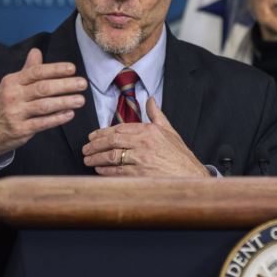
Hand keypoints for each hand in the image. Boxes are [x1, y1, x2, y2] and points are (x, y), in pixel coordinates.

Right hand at [0, 48, 86, 161]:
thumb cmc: (5, 104)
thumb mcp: (11, 85)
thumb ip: (27, 70)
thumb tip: (37, 51)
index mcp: (11, 82)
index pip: (36, 72)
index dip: (55, 69)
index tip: (72, 68)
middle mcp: (12, 96)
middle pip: (43, 88)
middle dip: (65, 85)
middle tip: (82, 84)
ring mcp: (16, 113)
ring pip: (44, 106)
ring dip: (65, 102)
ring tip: (81, 100)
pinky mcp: (20, 130)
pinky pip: (42, 123)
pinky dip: (57, 118)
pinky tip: (70, 114)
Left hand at [81, 98, 207, 176]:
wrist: (191, 176)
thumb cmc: (180, 155)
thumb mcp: (170, 131)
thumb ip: (156, 115)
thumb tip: (150, 99)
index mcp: (149, 130)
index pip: (119, 128)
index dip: (102, 132)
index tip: (92, 135)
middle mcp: (144, 143)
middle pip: (112, 140)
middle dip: (95, 144)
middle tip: (85, 148)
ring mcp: (141, 159)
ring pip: (112, 156)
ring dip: (96, 157)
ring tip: (88, 159)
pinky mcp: (140, 174)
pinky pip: (117, 171)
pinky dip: (105, 170)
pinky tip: (99, 169)